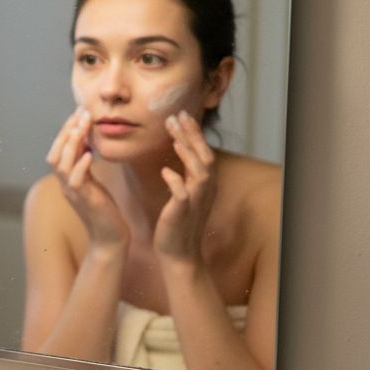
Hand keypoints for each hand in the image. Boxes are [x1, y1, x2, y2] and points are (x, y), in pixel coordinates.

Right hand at [46, 108, 128, 248]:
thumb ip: (86, 165)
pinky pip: (76, 181)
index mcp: (67, 178)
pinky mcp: (84, 201)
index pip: (59, 149)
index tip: (80, 111)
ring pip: (61, 165)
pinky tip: (91, 154)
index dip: (67, 129)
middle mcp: (65, 184)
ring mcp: (72, 193)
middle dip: (67, 131)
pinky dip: (81, 166)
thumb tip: (86, 143)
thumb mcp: (93, 182)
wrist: (110, 236)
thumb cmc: (104, 209)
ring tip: (82, 128)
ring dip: (71, 144)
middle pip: (55, 154)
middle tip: (82, 113)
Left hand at [154, 112, 215, 266]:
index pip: (202, 152)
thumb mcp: (182, 195)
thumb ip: (183, 176)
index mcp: (203, 185)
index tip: (180, 115)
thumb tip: (176, 157)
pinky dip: (176, 181)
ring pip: (199, 172)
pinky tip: (165, 170)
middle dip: (191, 135)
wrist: (177, 253)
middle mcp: (204, 190)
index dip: (192, 133)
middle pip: (204, 156)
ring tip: (175, 137)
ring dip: (188, 153)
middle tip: (176, 116)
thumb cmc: (176, 223)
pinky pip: (183, 194)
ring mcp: (195, 202)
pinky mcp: (182, 213)